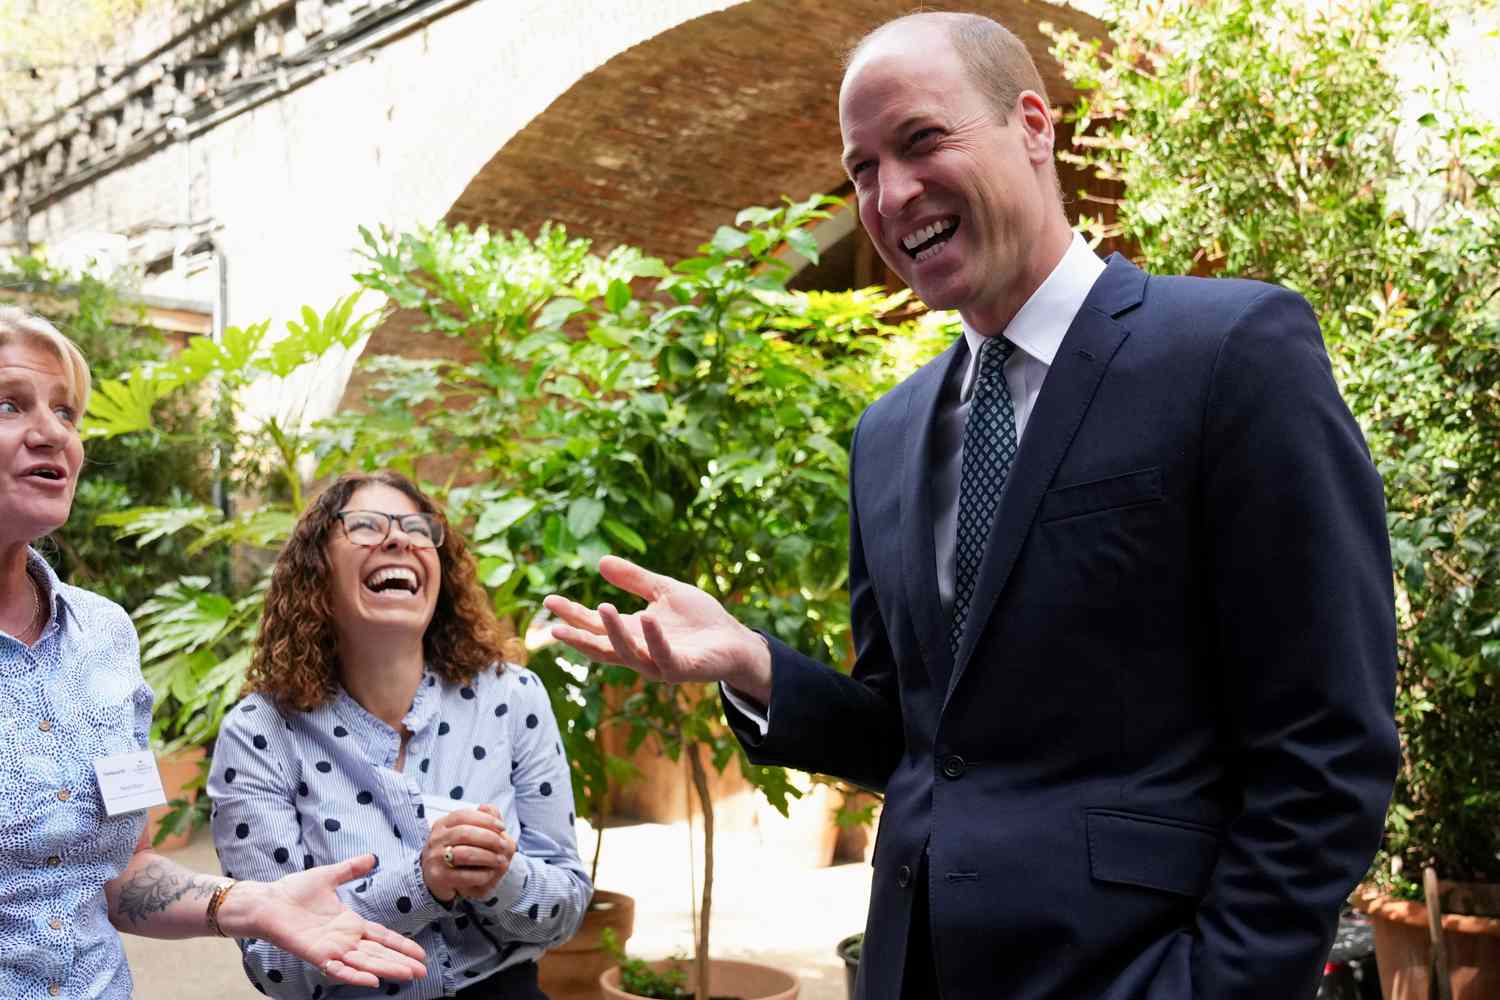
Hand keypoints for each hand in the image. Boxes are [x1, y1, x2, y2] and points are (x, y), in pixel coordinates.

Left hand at [220, 854, 425, 987]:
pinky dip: (355, 975)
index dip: (400, 945)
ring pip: (365, 962)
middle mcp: (344, 940)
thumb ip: (351, 869)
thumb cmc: (292, 891)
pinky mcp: (316, 954)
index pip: (382, 937)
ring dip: (386, 969)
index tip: (420, 953)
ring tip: (408, 975)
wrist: (266, 900)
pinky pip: (338, 969)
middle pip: (379, 953)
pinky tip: (373, 981)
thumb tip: (372, 857)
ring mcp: (331, 949)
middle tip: (422, 971)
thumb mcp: (329, 876)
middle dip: (401, 962)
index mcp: (350, 923)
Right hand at [420, 805, 514, 902]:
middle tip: (503, 845)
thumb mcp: (469, 834)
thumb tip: (488, 807)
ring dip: (488, 856)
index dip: (485, 819)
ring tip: (500, 860)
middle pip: (465, 833)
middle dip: (489, 838)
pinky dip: (482, 874)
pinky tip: (490, 874)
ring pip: (465, 854)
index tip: (502, 827)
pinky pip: (464, 875)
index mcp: (442, 825)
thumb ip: (481, 819)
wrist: (441, 881)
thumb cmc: (459, 854)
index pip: (463, 815)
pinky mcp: (438, 878)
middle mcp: (436, 840)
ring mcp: (435, 859)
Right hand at [543, 555, 771, 702]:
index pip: (594, 624)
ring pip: (628, 653)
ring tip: (602, 607)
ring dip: (613, 632)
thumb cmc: (700, 620)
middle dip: (578, 635)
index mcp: (632, 631)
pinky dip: (653, 638)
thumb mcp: (664, 591)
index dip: (572, 613)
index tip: (548, 600)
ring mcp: (658, 663)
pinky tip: (645, 618)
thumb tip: (600, 561)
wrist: (735, 640)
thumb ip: (634, 580)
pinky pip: (663, 657)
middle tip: (554, 624)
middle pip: (601, 645)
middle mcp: (639, 650)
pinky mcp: (681, 669)